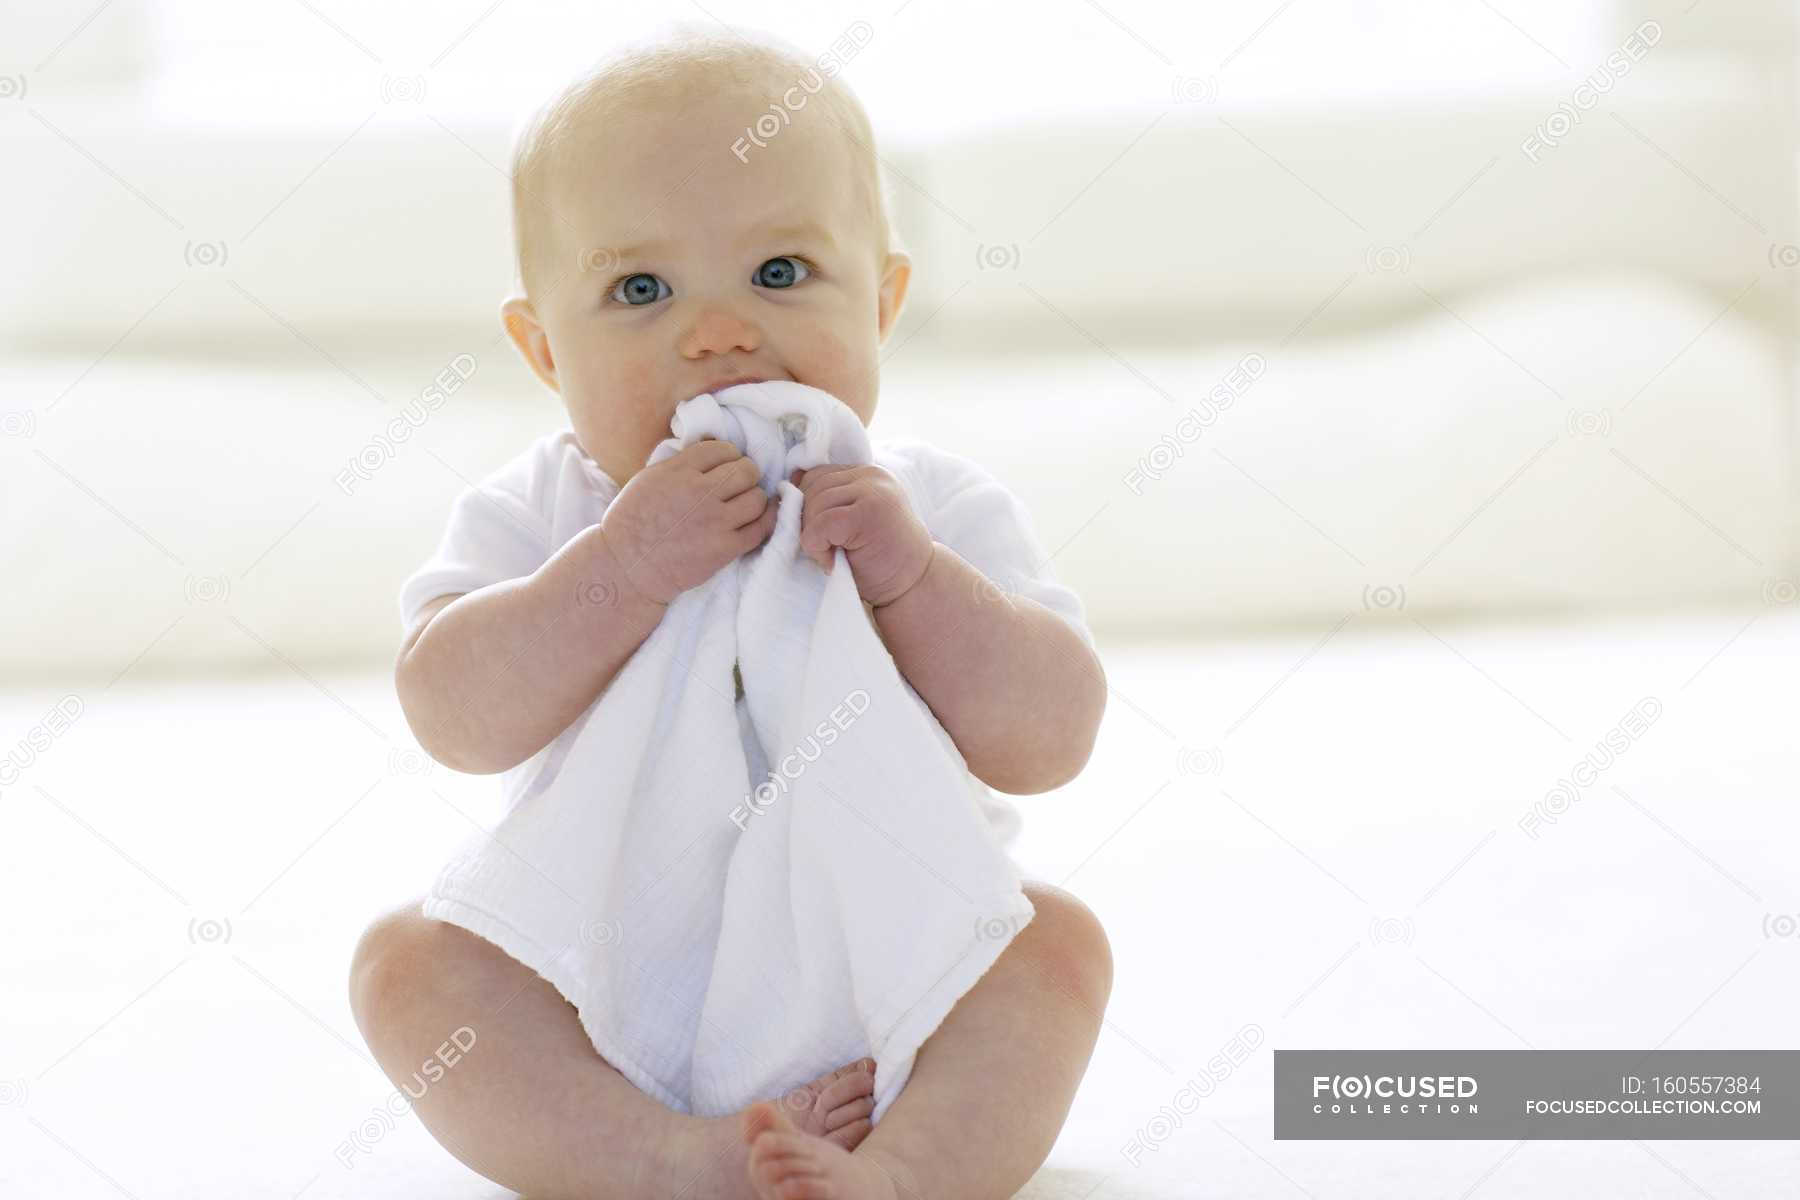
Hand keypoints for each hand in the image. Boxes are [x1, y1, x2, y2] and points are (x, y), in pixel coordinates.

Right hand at [598, 438, 776, 605]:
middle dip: (747, 475)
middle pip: (746, 470)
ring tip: (745, 505)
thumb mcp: (648, 479)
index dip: (729, 456)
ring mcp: (714, 521)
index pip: (721, 449)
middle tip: (741, 485)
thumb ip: (681, 464)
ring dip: (754, 499)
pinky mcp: (723, 548)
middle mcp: (698, 492)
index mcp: (677, 471)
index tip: (726, 467)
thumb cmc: (633, 523)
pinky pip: (760, 529)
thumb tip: (712, 451)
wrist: (627, 568)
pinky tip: (755, 521)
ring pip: (757, 498)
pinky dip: (762, 523)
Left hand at [788, 463, 933, 606]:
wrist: (916, 585)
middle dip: (807, 522)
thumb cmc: (880, 560)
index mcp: (866, 474)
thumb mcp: (851, 523)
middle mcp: (872, 476)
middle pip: (812, 487)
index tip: (824, 535)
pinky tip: (832, 561)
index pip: (816, 476)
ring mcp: (873, 492)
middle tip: (826, 550)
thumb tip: (789, 482)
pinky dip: (816, 548)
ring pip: (814, 504)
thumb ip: (828, 501)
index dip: (808, 507)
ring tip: (832, 556)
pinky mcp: (868, 513)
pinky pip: (820, 524)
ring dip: (812, 537)